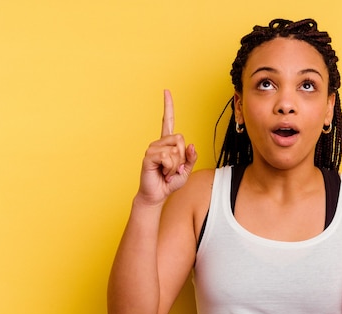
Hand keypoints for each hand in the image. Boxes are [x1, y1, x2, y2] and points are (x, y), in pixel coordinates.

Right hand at [137, 90, 196, 205]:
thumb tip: (191, 144)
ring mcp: (153, 148)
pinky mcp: (149, 156)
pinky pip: (168, 157)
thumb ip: (191, 158)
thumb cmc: (170, 182)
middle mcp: (159, 143)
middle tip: (174, 168)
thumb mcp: (186, 170)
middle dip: (183, 157)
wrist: (157, 195)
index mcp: (168, 143)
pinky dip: (170, 168)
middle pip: (181, 139)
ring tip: (167, 171)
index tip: (166, 91)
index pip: (168, 121)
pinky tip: (163, 173)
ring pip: (176, 150)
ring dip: (176, 165)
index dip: (168, 106)